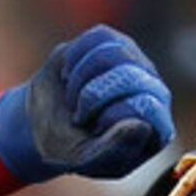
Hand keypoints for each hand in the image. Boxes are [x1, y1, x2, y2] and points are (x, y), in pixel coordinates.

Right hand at [0, 26, 175, 182]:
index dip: (114, 114)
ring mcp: (136, 63)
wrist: (41, 123)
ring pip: (109, 54)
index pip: (148, 108)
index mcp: (154, 127)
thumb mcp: (85, 158)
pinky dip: (74, 58)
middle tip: (78, 116)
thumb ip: (114, 149)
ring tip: (74, 98)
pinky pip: (96, 38)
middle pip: (128, 78)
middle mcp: (153, 91)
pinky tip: (70, 76)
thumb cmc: (69, 146)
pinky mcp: (114, 41)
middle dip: (90, 97)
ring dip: (79, 80)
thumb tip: (142, 125)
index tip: (94, 128)